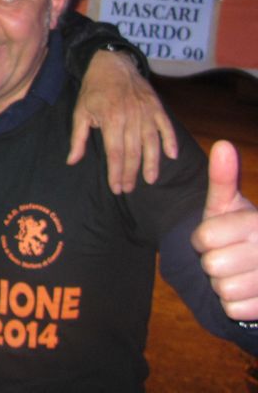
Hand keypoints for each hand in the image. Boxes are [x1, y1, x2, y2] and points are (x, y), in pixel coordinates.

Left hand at [67, 51, 176, 192]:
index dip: (116, 173)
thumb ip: (77, 139)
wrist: (111, 64)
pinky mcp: (157, 107)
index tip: (116, 188)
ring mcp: (146, 112)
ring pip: (151, 143)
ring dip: (152, 163)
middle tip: (128, 188)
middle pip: (133, 152)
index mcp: (110, 119)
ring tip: (150, 180)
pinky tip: (172, 156)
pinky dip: (171, 141)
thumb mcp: (80, 112)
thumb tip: (72, 161)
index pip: (115, 153)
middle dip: (131, 173)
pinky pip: (166, 126)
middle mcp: (131, 117)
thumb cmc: (94, 90)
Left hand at [192, 140, 257, 320]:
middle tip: (227, 255)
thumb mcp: (226, 204)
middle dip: (211, 261)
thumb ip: (222, 178)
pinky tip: (246, 290)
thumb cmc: (237, 229)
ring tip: (237, 271)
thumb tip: (222, 144)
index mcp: (257, 223)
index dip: (201, 238)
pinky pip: (232, 308)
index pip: (205, 238)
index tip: (214, 236)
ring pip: (222, 289)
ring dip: (222, 283)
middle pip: (212, 265)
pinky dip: (233, 303)